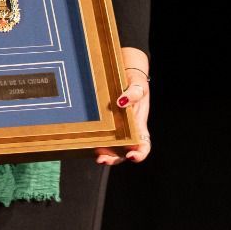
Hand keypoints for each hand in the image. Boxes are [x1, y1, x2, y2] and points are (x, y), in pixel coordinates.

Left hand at [95, 46, 150, 164]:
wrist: (124, 70)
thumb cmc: (134, 80)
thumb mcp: (138, 84)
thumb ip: (134, 93)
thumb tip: (121, 102)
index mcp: (139, 125)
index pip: (143, 145)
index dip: (140, 154)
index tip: (132, 155)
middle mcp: (127, 131)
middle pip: (122, 152)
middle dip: (114, 159)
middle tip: (103, 159)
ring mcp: (114, 129)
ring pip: (109, 148)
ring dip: (103, 154)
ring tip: (96, 155)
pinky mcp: (102, 123)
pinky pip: (99, 136)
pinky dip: (94, 142)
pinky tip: (87, 142)